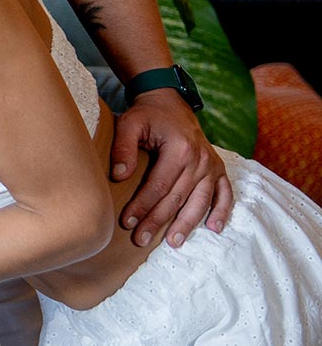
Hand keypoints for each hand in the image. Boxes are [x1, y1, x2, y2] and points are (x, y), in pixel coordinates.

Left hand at [113, 90, 230, 248]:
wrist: (170, 102)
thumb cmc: (147, 115)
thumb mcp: (129, 123)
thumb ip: (123, 149)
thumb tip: (119, 176)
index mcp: (179, 150)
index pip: (158, 186)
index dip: (142, 206)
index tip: (127, 222)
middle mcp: (200, 159)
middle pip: (178, 198)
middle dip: (158, 221)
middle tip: (141, 239)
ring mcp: (212, 165)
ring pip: (200, 201)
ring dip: (187, 224)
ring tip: (173, 243)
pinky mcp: (219, 168)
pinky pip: (225, 193)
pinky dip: (222, 211)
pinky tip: (214, 228)